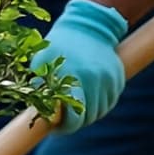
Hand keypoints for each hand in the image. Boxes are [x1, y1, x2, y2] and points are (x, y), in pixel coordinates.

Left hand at [34, 0, 126, 132]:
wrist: (88, 27)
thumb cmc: (58, 46)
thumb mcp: (41, 62)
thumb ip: (39, 87)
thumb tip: (35, 113)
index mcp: (73, 77)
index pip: (74, 117)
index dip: (64, 127)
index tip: (55, 127)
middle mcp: (95, 80)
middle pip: (88, 117)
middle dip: (75, 122)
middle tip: (62, 119)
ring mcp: (109, 80)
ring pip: (100, 112)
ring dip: (87, 115)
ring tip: (73, 107)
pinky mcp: (119, 79)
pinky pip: (109, 102)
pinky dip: (98, 105)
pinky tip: (87, 98)